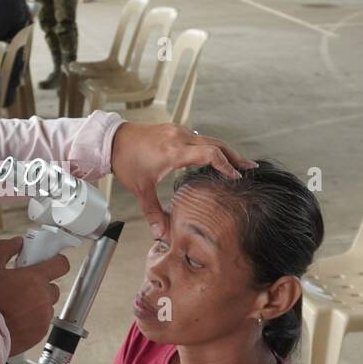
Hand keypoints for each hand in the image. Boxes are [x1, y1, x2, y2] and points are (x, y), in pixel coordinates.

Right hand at [0, 237, 70, 354]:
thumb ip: (5, 249)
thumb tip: (17, 242)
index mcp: (34, 278)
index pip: (61, 264)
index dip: (57, 262)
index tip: (50, 263)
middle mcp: (43, 298)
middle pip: (53, 287)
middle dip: (41, 286)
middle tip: (23, 288)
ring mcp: (43, 317)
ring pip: (47, 306)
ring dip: (37, 304)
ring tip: (16, 306)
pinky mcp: (40, 333)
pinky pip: (42, 322)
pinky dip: (33, 320)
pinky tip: (16, 319)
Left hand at [110, 123, 256, 238]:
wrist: (111, 140)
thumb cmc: (126, 161)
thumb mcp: (140, 188)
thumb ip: (152, 211)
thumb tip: (161, 234)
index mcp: (174, 151)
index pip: (210, 154)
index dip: (226, 165)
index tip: (237, 177)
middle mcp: (179, 137)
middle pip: (216, 144)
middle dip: (235, 157)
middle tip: (251, 168)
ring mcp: (177, 131)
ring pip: (209, 139)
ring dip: (225, 150)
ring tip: (239, 163)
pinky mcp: (174, 130)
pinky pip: (199, 137)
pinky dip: (212, 146)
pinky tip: (216, 156)